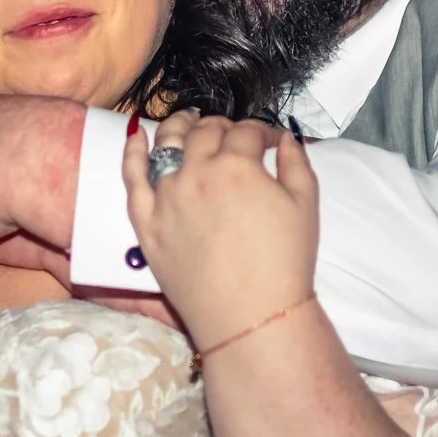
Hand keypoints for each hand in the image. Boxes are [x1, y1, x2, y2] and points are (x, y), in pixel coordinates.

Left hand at [121, 113, 316, 348]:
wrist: (249, 317)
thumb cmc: (283, 263)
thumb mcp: (305, 205)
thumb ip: (297, 162)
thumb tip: (286, 139)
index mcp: (238, 165)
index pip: (248, 132)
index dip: (263, 132)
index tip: (271, 142)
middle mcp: (197, 173)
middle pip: (206, 133)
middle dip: (224, 127)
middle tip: (234, 137)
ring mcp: (166, 196)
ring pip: (167, 144)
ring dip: (179, 126)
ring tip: (187, 120)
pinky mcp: (146, 222)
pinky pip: (132, 178)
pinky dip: (132, 151)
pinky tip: (134, 134)